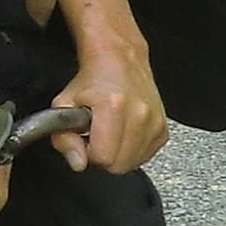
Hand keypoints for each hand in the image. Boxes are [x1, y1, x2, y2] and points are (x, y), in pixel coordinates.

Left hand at [56, 34, 166, 174]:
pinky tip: (124, 133)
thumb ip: (64, 139)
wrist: (119, 60)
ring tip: (110, 132)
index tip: (86, 138)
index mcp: (114, 106)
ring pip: (133, 163)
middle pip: (120, 165)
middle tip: (97, 136)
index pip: (103, 157)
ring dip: (118, 153)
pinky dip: (132, 150)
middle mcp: (140, 114)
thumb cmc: (92, 79)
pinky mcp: (162, 129)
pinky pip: (144, 157)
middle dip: (104, 156)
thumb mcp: (64, 104)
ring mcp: (154, 122)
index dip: (89, 153)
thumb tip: (78, 162)